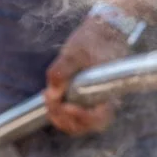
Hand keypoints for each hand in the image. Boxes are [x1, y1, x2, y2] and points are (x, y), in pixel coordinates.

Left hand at [43, 14, 130, 135]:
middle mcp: (104, 102)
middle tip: (49, 101)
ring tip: (47, 98)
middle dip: (63, 118)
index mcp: (109, 92)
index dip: (80, 117)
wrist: (102, 31)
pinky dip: (59, 111)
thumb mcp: (75, 51)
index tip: (65, 106)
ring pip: (77, 123)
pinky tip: (50, 96)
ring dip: (59, 116)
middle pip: (84, 125)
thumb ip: (61, 71)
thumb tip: (52, 94)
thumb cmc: (94, 40)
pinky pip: (73, 115)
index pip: (98, 118)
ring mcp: (95, 102)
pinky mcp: (85, 99)